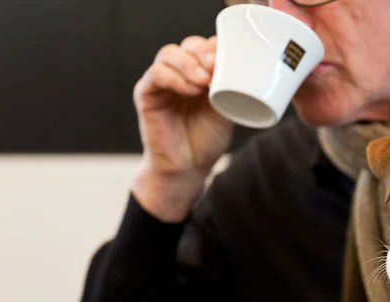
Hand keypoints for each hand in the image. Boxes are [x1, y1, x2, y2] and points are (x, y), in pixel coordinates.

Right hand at [132, 36, 233, 221]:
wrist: (188, 168)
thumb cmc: (207, 139)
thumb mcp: (226, 110)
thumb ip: (230, 87)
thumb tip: (243, 66)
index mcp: (200, 73)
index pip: (205, 46)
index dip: (217, 46)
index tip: (232, 58)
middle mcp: (180, 73)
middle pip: (188, 45)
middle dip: (203, 52)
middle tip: (216, 67)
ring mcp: (161, 82)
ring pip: (169, 54)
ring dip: (188, 63)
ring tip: (205, 81)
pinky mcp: (146, 94)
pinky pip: (155, 74)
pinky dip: (173, 77)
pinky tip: (190, 90)